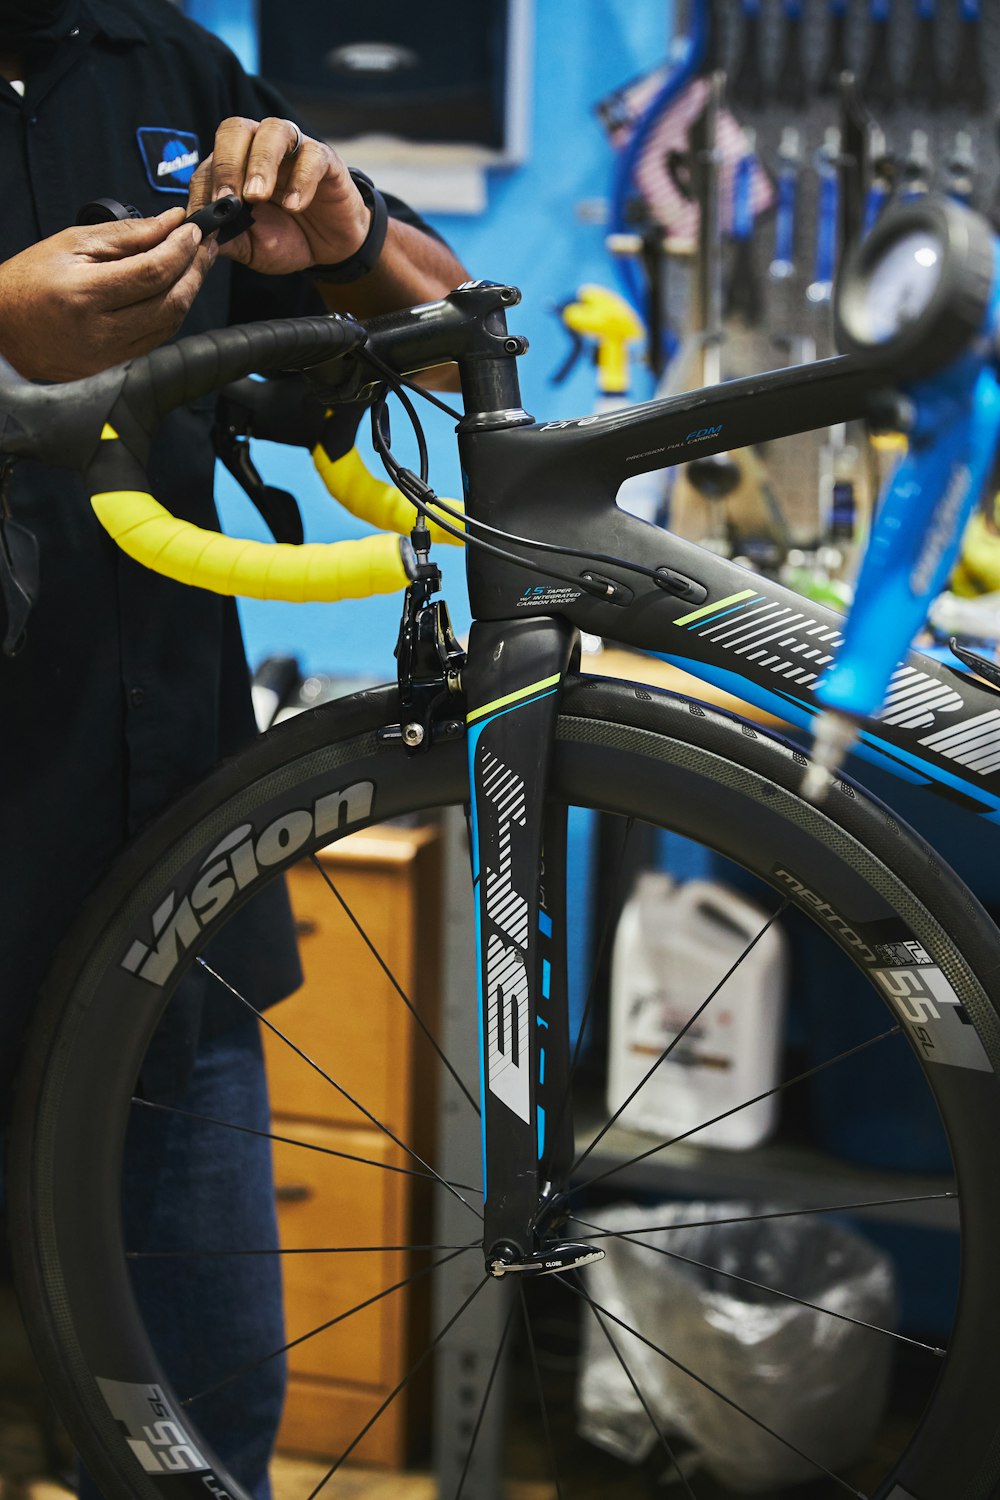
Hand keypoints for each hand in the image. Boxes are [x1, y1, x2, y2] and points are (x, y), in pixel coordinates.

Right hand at [0, 209, 215, 380]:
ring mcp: (110, 354)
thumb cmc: (30, 281)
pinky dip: (172, 312)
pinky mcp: (115, 366)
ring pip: (169, 323)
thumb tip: (169, 222)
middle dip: (194, 270)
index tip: (193, 230)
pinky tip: (176, 290)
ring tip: (195, 263)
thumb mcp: (72, 243)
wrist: (4, 327)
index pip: (153, 272)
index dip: (181, 249)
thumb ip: (127, 235)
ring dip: (189, 291)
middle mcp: (102, 331)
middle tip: (204, 245)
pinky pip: (157, 338)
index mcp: (86, 295)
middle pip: (170, 301)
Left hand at [186, 116, 370, 275]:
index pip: (210, 162)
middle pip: (235, 130)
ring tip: (257, 196)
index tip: (205, 218)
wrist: (327, 249)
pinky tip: (294, 207)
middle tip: (228, 199)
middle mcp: (260, 147)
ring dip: (260, 163)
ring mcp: (293, 150)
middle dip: (227, 164)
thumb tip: (196, 237)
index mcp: (235, 164)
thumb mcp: (249, 246)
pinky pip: (311, 157)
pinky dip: (300, 181)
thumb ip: (225, 238)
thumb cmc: (285, 239)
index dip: (205, 187)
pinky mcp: (325, 160)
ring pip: (272, 132)